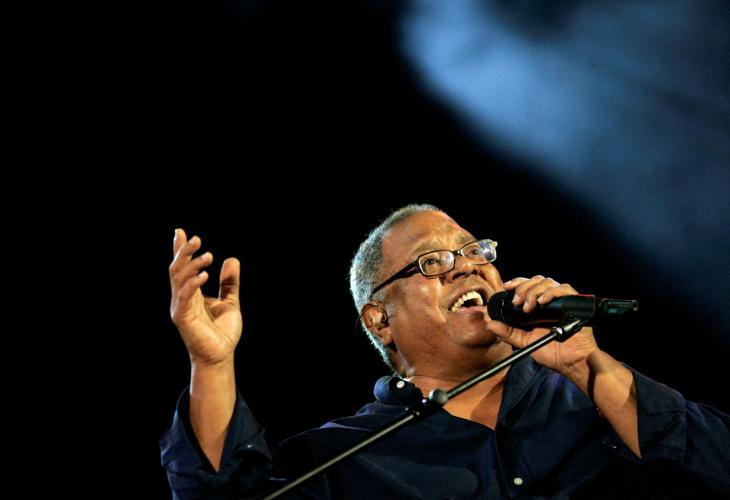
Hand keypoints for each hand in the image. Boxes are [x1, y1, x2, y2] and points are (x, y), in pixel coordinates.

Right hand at [169, 229, 241, 366]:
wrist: (221, 356)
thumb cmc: (222, 332)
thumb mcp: (230, 301)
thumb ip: (229, 282)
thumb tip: (231, 259)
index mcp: (191, 293)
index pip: (183, 267)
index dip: (180, 249)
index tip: (179, 231)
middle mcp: (182, 297)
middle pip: (177, 269)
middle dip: (183, 252)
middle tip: (196, 238)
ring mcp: (180, 307)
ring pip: (179, 279)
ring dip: (191, 264)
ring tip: (208, 255)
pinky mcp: (183, 318)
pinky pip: (184, 296)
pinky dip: (192, 283)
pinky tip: (204, 275)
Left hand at [486, 276, 598, 376]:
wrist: (572, 362)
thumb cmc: (552, 352)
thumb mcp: (525, 341)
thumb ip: (507, 332)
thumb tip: (489, 323)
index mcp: (538, 306)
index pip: (527, 285)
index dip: (517, 282)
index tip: (506, 286)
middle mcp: (550, 300)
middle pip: (535, 280)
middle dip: (523, 288)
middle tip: (517, 302)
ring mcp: (562, 300)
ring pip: (547, 282)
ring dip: (534, 291)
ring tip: (528, 307)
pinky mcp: (575, 302)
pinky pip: (563, 289)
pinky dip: (550, 293)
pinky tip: (542, 302)